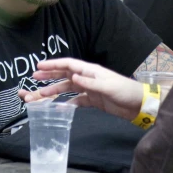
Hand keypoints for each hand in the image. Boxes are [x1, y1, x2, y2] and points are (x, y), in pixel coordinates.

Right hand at [19, 58, 143, 120]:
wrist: (139, 105)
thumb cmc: (125, 91)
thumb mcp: (108, 86)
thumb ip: (90, 83)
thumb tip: (73, 77)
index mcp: (90, 71)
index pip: (68, 64)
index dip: (53, 65)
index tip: (39, 67)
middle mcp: (87, 78)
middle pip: (64, 75)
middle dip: (49, 76)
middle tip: (34, 79)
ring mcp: (89, 89)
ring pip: (67, 88)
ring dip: (54, 91)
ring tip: (40, 95)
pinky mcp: (93, 101)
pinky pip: (75, 101)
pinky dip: (66, 104)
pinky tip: (57, 108)